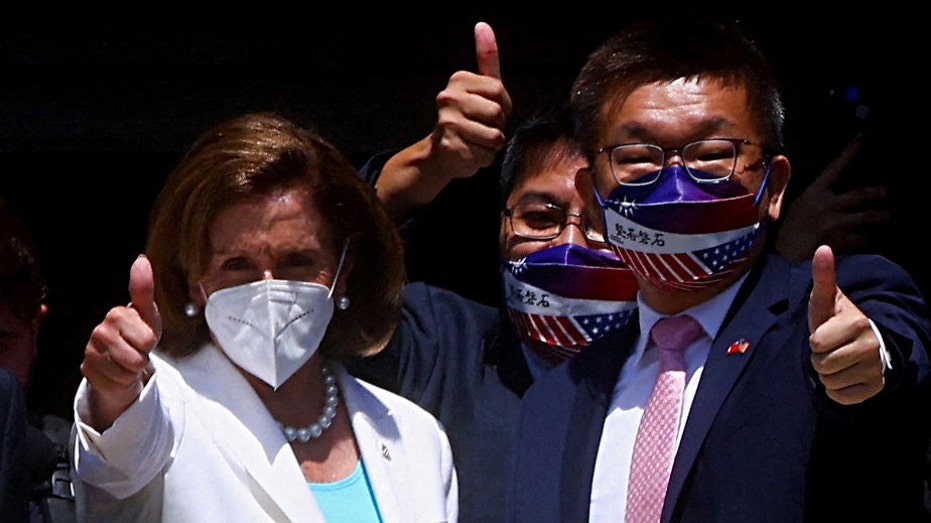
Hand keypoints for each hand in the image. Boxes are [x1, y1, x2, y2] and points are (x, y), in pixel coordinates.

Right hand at [81, 254, 161, 430]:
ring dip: (132, 370)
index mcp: (116, 314)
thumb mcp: (148, 312)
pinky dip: (121, 381)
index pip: (148, 339)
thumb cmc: (139, 331)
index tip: (143, 334)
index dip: (151, 341)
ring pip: (127, 373)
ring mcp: (90, 351)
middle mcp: (99, 331)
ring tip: (127, 358)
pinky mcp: (87, 370)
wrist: (122, 356)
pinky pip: (116, 384)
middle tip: (135, 349)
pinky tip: (115, 370)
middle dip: (142, 357)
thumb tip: (141, 260)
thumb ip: (144, 288)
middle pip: (138, 359)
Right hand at [427, 20, 511, 179]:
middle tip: (480, 128)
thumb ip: (486, 58)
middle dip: (497, 126)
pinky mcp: (450, 147)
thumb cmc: (467, 119)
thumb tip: (483, 24)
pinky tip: (469, 153)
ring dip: (492, 144)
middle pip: (498, 113)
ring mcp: (447, 123)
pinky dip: (483, 159)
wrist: (440, 155)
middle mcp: (448, 98)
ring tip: (475, 141)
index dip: (502, 106)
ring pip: (494, 136)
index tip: (486, 110)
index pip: (500, 91)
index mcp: (458, 80)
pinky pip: (486, 155)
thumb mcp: (480, 87)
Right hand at [775, 135, 889, 261]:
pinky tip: (867, 243)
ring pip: (868, 217)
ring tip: (888, 216)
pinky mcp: (841, 240)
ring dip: (881, 216)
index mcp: (813, 194)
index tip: (862, 137)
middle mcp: (826, 205)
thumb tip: (780, 157)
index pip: (834, 168)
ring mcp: (835, 222)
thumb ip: (783, 183)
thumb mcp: (782, 205)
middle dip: (878, 192)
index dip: (849, 152)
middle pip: (861, 194)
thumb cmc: (784, 233)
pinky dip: (866, 241)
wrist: (784, 261)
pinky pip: (862, 239)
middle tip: (888, 191)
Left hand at [808, 245, 884, 404]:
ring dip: (827, 374)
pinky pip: (840, 397)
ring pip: (829, 382)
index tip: (826, 333)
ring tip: (838, 360)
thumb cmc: (837, 320)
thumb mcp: (827, 299)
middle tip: (831, 348)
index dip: (815, 340)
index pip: (817, 344)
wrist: (864, 343)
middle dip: (819, 358)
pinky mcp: (875, 389)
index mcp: (858, 323)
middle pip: (821, 365)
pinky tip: (846, 375)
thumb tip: (823, 248)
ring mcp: (876, 370)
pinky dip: (837, 390)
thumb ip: (822, 277)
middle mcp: (872, 347)